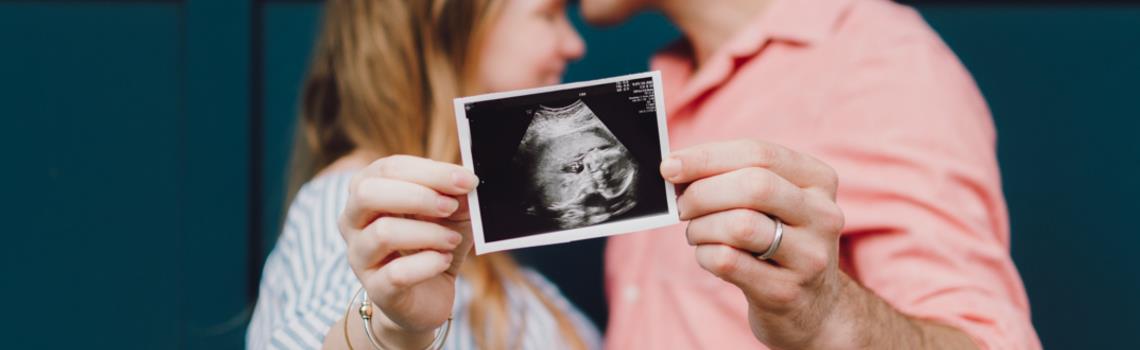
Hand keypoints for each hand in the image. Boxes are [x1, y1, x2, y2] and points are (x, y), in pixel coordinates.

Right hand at [338, 155, 477, 345]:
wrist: (427, 297)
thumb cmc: (434, 244)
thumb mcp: (451, 213)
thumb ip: (456, 194)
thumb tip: (466, 179)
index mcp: (367, 191)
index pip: (388, 169)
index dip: (430, 171)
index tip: (466, 180)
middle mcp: (353, 221)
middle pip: (368, 193)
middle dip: (418, 196)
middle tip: (451, 206)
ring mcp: (360, 257)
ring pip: (383, 233)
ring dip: (428, 233)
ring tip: (452, 240)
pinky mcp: (376, 289)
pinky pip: (397, 273)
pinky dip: (428, 264)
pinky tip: (444, 261)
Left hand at [663, 139, 978, 348]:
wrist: (812, 307)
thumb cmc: (778, 242)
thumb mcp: (772, 203)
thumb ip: (733, 177)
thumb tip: (676, 167)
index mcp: (818, 181)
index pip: (759, 153)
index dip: (707, 157)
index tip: (670, 166)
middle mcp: (823, 215)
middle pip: (753, 186)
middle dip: (703, 193)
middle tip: (682, 206)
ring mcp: (809, 256)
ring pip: (740, 225)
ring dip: (701, 227)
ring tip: (696, 233)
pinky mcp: (786, 291)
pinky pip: (729, 262)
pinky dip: (705, 255)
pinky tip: (708, 255)